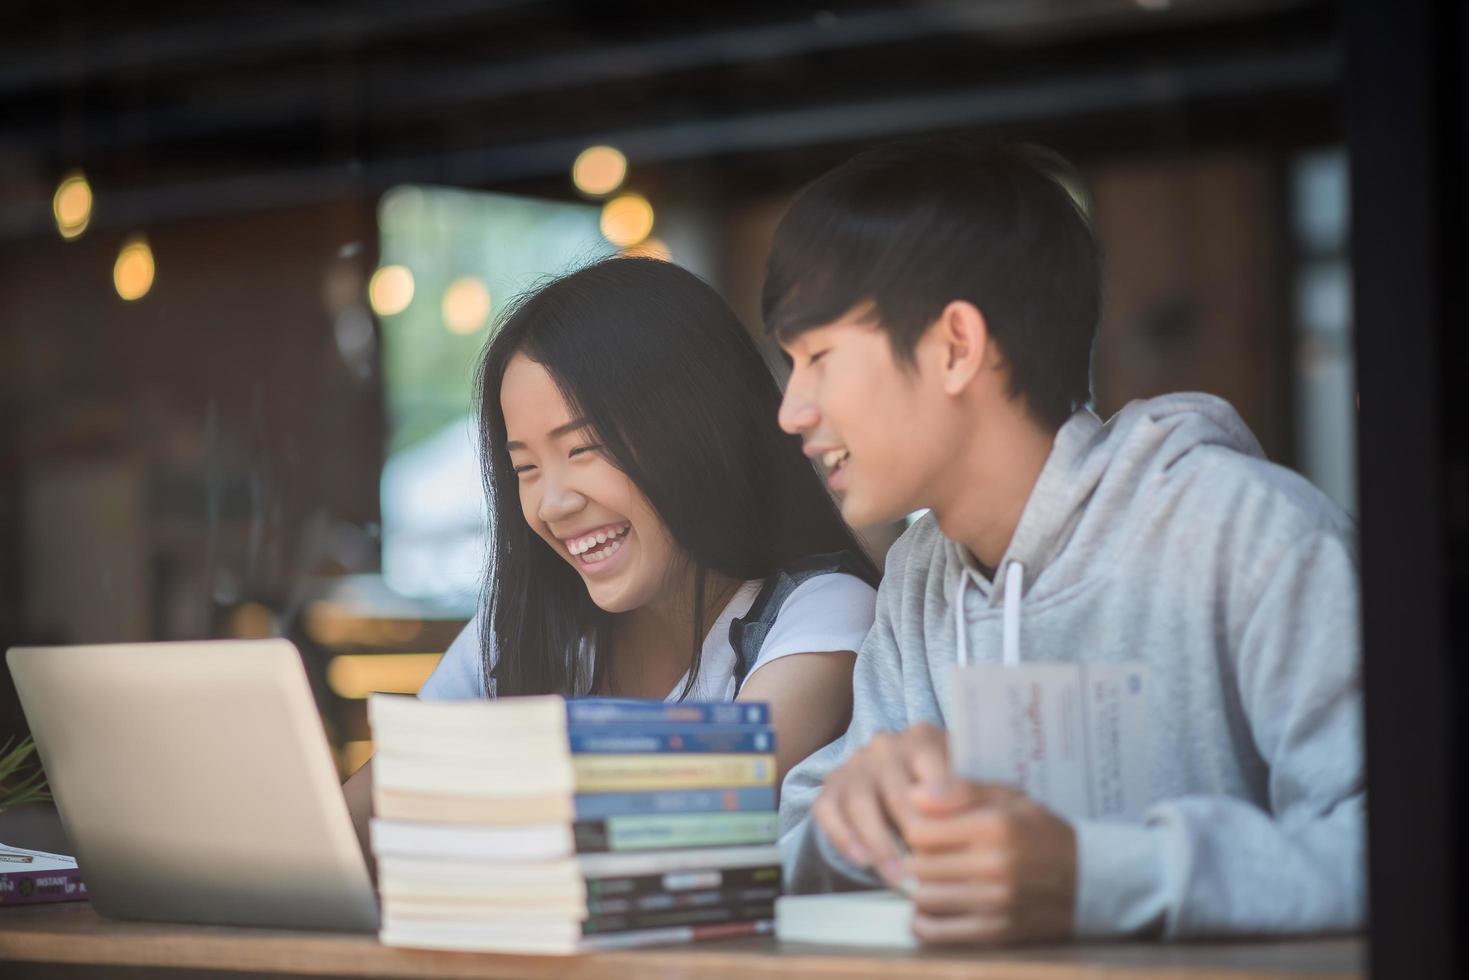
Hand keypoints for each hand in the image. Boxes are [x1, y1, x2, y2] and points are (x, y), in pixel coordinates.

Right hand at [809, 723, 948, 884]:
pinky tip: (864, 862)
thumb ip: (967, 792)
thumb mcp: (963, 786)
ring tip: (898, 877)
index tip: (957, 824)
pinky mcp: (830, 789)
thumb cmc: (944, 793)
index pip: (929, 759)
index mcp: (921, 738)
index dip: (944, 792)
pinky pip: (828, 812)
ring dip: (879, 844)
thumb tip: (962, 804)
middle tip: (928, 867)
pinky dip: (845, 838)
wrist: (903, 794)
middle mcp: (884, 746)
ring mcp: (854, 766)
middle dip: (912, 831)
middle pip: (895, 788)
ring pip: (860, 802)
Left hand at [903, 779, 1076, 944]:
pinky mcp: (997, 932)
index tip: (926, 829)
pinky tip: (934, 908)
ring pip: (924, 897)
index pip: (919, 830)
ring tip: (936, 879)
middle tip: (931, 855)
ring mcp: (995, 902)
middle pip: (918, 865)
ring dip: (923, 888)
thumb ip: (960, 791)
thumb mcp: (1009, 798)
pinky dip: (926, 921)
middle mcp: (994, 865)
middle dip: (917, 858)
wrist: (1088, 880)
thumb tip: (914, 794)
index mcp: (994, 826)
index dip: (914, 827)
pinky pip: (939, 932)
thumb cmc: (1041, 833)